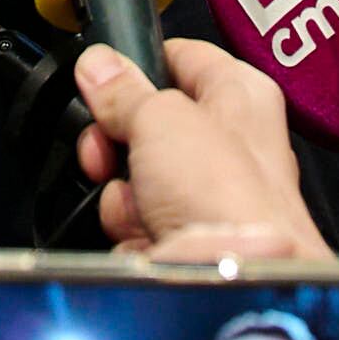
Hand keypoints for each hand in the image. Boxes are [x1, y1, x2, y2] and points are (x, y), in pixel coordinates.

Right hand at [65, 38, 328, 260]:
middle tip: (109, 146)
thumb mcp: (160, 118)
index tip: (106, 77)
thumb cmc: (227, 196)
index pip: (183, 58)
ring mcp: (206, 194)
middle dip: (118, 139)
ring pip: (136, 176)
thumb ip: (124, 90)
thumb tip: (98, 64)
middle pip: (149, 123)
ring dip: (123, 192)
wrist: (234, 281)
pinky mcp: (185, 236)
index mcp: (240, 95)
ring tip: (140, 203)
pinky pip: (137, 219)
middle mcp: (229, 142)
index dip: (142, 65)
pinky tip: (148, 235)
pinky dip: (132, 228)